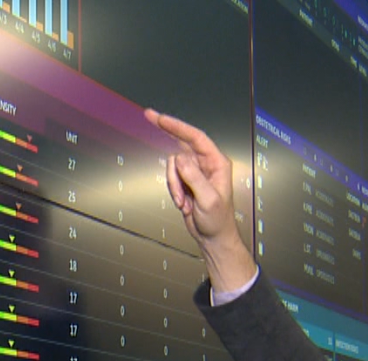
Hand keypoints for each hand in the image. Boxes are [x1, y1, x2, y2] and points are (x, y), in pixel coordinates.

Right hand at [144, 110, 257, 291]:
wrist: (213, 238)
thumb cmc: (218, 221)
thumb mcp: (208, 199)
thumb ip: (194, 178)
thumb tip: (180, 159)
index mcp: (217, 164)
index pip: (196, 138)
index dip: (178, 126)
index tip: (161, 119)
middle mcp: (206, 164)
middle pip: (182, 142)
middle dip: (167, 132)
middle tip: (149, 115)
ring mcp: (195, 172)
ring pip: (173, 165)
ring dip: (174, 184)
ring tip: (184, 202)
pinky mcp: (186, 182)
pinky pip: (171, 177)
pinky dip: (174, 191)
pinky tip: (184, 204)